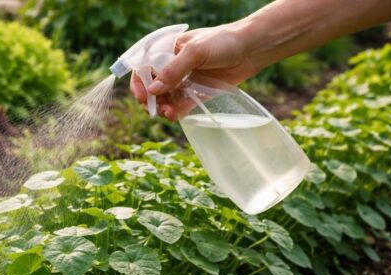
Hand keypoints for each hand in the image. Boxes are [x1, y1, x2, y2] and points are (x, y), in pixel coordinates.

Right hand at [131, 24, 260, 120]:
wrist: (251, 49)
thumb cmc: (223, 42)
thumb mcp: (195, 52)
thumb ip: (173, 71)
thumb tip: (153, 91)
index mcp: (168, 50)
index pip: (144, 67)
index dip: (140, 82)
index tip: (143, 96)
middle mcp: (173, 66)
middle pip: (152, 86)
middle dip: (151, 99)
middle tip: (154, 108)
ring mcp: (185, 80)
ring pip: (166, 98)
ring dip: (163, 107)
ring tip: (168, 113)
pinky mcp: (196, 93)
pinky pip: (181, 106)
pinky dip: (175, 112)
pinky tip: (174, 116)